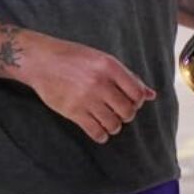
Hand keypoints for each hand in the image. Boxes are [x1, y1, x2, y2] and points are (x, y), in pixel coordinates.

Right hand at [17, 32, 155, 143]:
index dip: (138, 101)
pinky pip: (96, 132)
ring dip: (115, 126)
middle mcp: (100, 83)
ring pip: (113, 124)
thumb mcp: (103, 60)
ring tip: (110, 121)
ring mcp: (86, 98)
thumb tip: (151, 95)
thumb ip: (128, 77)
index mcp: (109, 66)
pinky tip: (100, 131)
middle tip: (120, 113)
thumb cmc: (75, 58)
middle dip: (127, 115)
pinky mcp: (72, 112)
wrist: (42, 61)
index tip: (131, 102)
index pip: (137, 93)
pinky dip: (102, 135)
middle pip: (127, 111)